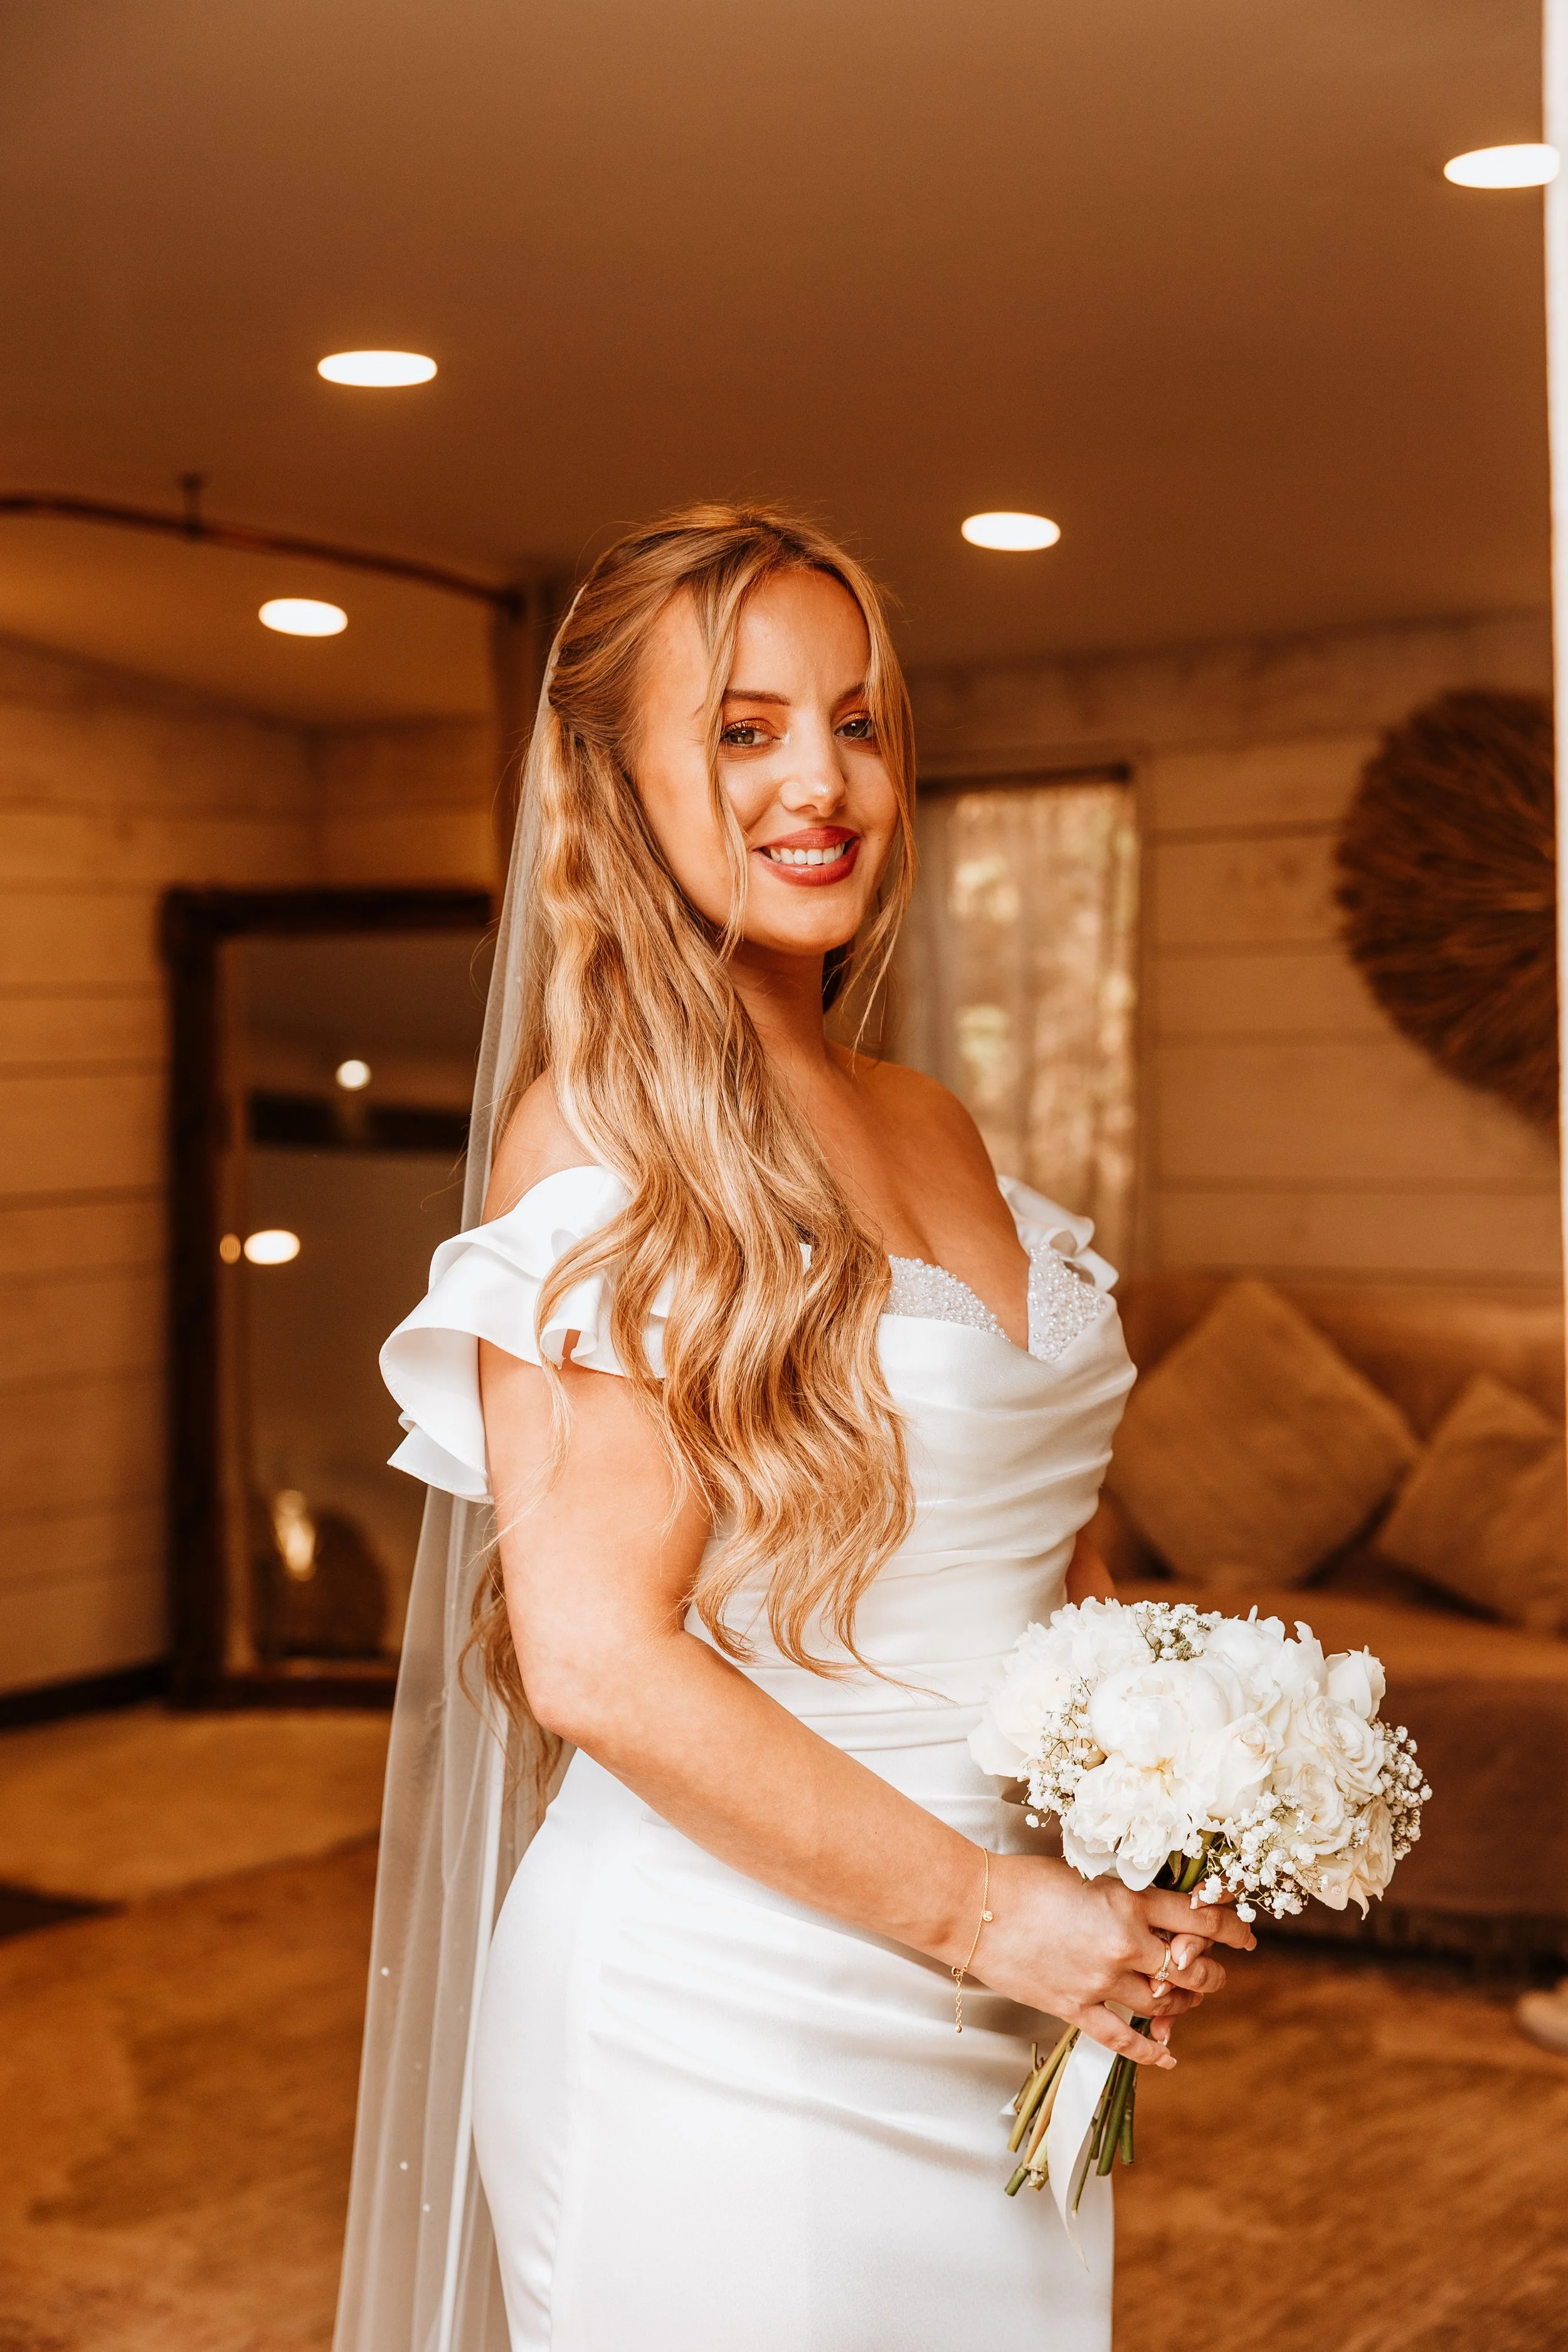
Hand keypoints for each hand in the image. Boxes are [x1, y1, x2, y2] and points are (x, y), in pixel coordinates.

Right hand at [970, 1855, 1256, 2066]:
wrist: (976, 1907)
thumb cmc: (1027, 1880)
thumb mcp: (1088, 1874)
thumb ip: (1127, 1895)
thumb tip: (1161, 1909)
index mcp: (1129, 1902)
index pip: (1201, 1919)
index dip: (1231, 1928)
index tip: (1244, 1934)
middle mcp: (1124, 1943)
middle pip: (1190, 1968)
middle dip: (1212, 1973)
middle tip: (1217, 1974)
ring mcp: (1101, 1980)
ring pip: (1164, 2002)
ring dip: (1185, 2003)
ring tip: (1190, 1999)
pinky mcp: (1076, 2008)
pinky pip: (1123, 2039)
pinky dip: (1151, 2052)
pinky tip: (1168, 2055)